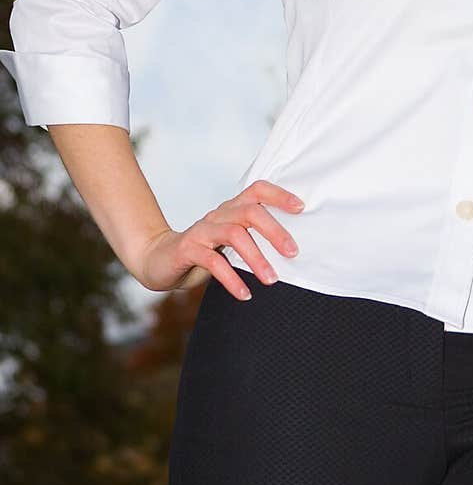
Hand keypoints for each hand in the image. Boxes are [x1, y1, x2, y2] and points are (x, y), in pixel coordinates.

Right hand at [134, 180, 304, 299]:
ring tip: (272, 279)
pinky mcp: (188, 249)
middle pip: (250, 212)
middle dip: (275, 232)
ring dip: (256, 258)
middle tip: (293, 253)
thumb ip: (253, 239)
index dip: (279, 195)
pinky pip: (213, 262)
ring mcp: (202, 230)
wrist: (158, 260)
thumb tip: (292, 251)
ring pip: (234, 235)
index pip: (257, 190)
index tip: (301, 208)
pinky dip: (231, 279)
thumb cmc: (204, 252)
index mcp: (231, 209)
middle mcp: (218, 214)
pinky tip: (245, 294)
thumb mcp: (230, 242)